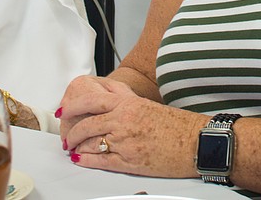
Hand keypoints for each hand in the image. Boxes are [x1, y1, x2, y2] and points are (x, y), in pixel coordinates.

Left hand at [58, 75, 202, 177]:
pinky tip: (81, 160)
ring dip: (77, 147)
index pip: (91, 100)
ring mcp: (125, 141)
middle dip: (72, 132)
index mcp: (128, 103)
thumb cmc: (176, 125)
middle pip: (86, 123)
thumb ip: (126, 100)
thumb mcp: (147, 104)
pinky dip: (87, 161)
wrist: (196, 141)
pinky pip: (100, 161)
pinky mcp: (129, 160)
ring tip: (73, 149)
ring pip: (90, 142)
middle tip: (67, 137)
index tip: (65, 110)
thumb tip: (108, 100)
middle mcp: (123, 120)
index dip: (73, 106)